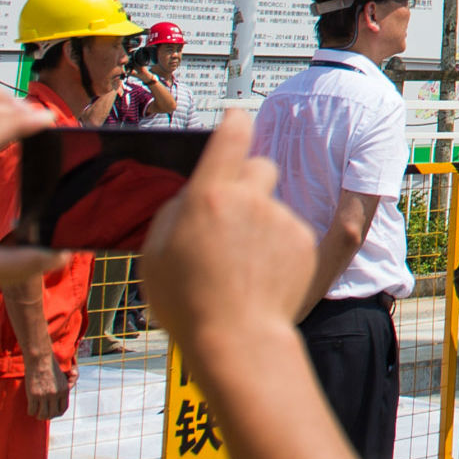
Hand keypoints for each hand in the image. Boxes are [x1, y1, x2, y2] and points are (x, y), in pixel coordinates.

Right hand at [23, 353, 70, 420]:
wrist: (40, 359)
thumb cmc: (49, 367)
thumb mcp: (60, 379)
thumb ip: (60, 389)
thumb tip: (57, 401)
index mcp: (64, 390)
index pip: (62, 409)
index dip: (57, 413)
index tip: (52, 413)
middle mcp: (56, 394)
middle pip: (53, 414)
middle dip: (48, 416)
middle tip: (42, 415)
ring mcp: (44, 395)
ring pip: (42, 414)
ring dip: (39, 416)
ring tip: (36, 414)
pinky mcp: (33, 395)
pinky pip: (32, 410)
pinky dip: (31, 412)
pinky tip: (30, 409)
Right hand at [139, 113, 316, 350]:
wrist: (237, 339)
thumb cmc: (187, 301)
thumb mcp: (154, 253)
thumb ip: (174, 213)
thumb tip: (191, 196)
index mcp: (208, 196)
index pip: (231, 136)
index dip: (234, 123)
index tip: (235, 118)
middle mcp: (251, 199)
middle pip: (260, 165)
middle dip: (248, 180)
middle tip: (231, 211)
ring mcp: (281, 219)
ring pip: (273, 205)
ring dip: (260, 221)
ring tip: (241, 262)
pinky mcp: (304, 241)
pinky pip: (289, 231)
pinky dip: (278, 246)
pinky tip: (260, 274)